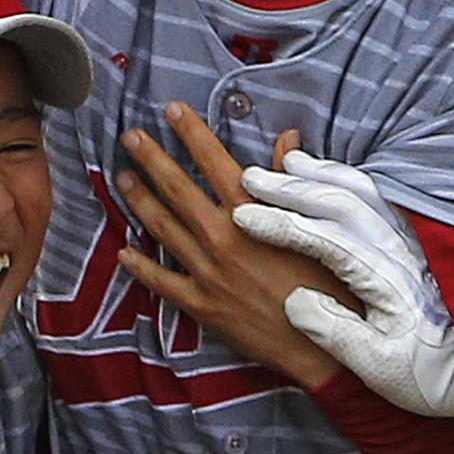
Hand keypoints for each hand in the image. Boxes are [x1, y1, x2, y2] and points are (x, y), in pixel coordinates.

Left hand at [113, 104, 346, 388]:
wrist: (326, 344)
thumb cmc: (331, 282)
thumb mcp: (321, 226)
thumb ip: (294, 182)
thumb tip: (287, 137)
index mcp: (253, 214)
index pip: (214, 162)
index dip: (192, 133)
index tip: (173, 110)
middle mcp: (223, 238)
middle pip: (177, 190)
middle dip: (151, 159)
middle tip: (130, 137)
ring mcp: (208, 273)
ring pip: (163, 229)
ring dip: (139, 201)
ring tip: (122, 179)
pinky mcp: (203, 306)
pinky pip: (162, 282)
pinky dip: (140, 266)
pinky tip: (124, 252)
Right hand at [236, 146, 453, 420]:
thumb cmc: (436, 379)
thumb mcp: (381, 369)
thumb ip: (337, 334)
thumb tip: (294, 302)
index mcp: (388, 281)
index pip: (326, 239)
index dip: (282, 224)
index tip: (243, 215)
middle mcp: (403, 252)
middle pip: (343, 204)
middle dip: (294, 187)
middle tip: (252, 178)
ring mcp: (416, 244)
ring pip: (367, 194)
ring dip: (324, 176)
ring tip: (289, 165)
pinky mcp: (424, 246)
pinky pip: (385, 200)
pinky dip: (353, 183)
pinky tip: (336, 182)